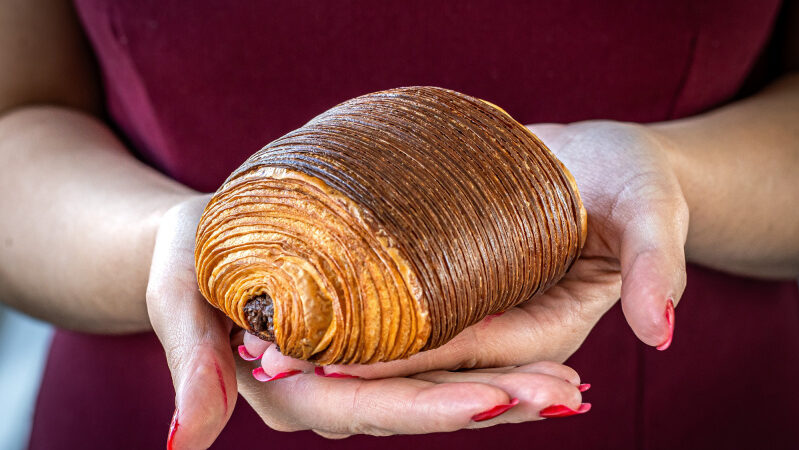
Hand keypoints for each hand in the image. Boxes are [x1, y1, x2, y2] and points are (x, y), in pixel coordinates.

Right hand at [147, 197, 589, 446]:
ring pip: (441, 387)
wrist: (200, 242)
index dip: (434, 404)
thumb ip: (193, 367)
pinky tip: (538, 358)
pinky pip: (438, 358)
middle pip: (423, 406)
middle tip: (568, 393)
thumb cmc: (187, 260)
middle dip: (496, 400)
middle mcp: (334, 392)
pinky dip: (488, 359)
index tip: (498, 396)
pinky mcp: (378, 346)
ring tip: (573, 387)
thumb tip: (183, 444)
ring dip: (508, 386)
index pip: (371, 407)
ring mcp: (360, 373)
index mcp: (292, 392)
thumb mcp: (178, 301)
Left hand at [255, 120, 688, 379]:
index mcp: (548, 328)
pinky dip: (351, 317)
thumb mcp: (653, 206)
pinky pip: (399, 314)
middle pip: (421, 362)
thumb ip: (655, 263)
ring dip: (334, 350)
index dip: (405, 361)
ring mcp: (476, 314)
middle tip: (268, 363)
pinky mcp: (454, 290)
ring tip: (261, 347)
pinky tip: (298, 309)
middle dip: (348, 368)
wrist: (601, 163)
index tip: (336, 363)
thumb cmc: (629, 180)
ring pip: (400, 347)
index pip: (471, 353)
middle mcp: (505, 332)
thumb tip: (661, 331)